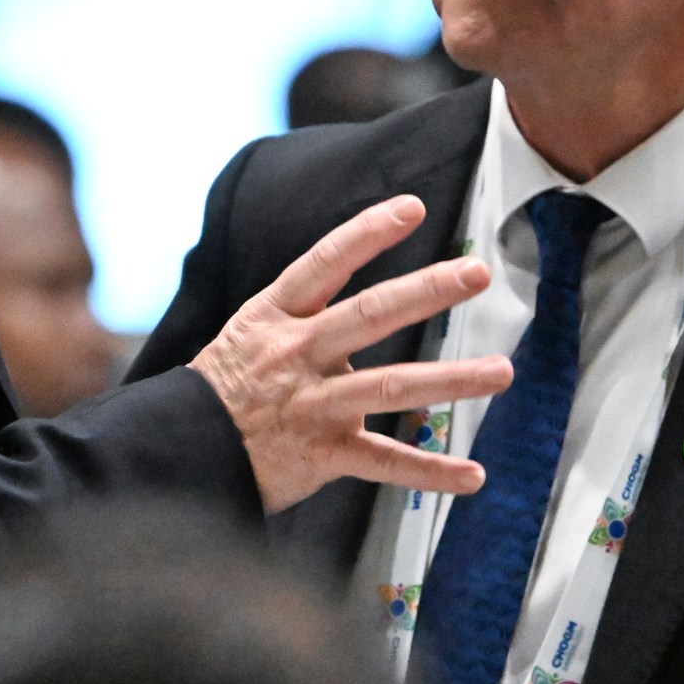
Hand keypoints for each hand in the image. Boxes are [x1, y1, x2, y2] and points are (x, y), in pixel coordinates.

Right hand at [188, 194, 504, 512]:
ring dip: (451, 380)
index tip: (411, 208)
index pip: (325, 263)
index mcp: (275, 315)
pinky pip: (385, 462)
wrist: (183, 449)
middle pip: (370, 314)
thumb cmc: (227, 386)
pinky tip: (472, 474)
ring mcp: (311, 404)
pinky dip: (432, 471)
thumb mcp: (251, 331)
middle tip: (476, 272)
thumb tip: (378, 306)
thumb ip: (309, 316)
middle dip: (427, 290)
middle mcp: (295, 353)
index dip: (367, 233)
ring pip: (389, 386)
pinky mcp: (322, 454)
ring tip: (500, 371)